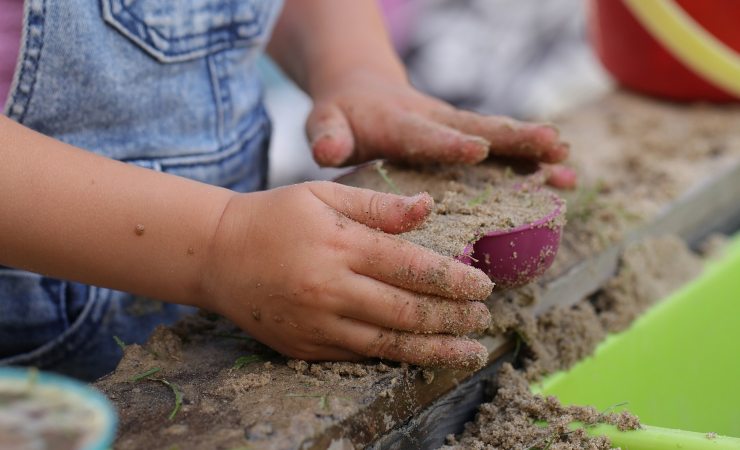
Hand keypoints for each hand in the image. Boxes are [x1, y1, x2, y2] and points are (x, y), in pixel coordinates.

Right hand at [200, 181, 493, 367]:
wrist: (216, 254)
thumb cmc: (275, 216)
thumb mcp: (323, 194)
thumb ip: (378, 205)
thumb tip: (429, 208)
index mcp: (340, 244)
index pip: (413, 267)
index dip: (455, 280)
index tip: (484, 285)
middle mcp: (331, 288)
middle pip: (408, 311)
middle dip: (454, 318)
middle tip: (483, 318)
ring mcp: (317, 323)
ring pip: (389, 344)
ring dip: (436, 349)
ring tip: (470, 351)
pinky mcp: (304, 347)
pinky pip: (359, 356)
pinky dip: (396, 358)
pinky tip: (421, 356)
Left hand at [306, 71, 575, 188]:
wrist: (362, 89)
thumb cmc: (342, 116)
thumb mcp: (325, 122)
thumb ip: (327, 136)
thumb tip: (327, 150)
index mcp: (399, 123)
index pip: (425, 135)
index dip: (449, 143)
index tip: (477, 149)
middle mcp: (434, 121)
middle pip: (478, 128)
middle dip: (514, 138)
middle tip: (552, 145)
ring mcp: (454, 128)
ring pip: (498, 137)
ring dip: (533, 150)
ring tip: (568, 164)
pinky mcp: (466, 136)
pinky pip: (502, 148)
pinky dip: (532, 161)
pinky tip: (564, 176)